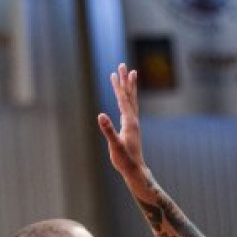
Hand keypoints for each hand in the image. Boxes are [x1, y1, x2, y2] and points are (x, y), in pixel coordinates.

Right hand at [97, 64, 147, 184]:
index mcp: (129, 122)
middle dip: (125, 81)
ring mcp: (133, 124)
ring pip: (131, 101)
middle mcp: (133, 120)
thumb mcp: (115, 145)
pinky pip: (129, 108)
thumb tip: (101, 115)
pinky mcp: (131, 128)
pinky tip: (124, 98)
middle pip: (129, 96)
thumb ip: (108, 130)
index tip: (114, 73)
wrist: (135, 170)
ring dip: (129, 87)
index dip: (118, 87)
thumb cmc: (125, 159)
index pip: (122, 100)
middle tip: (123, 65)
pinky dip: (127, 99)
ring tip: (129, 74)